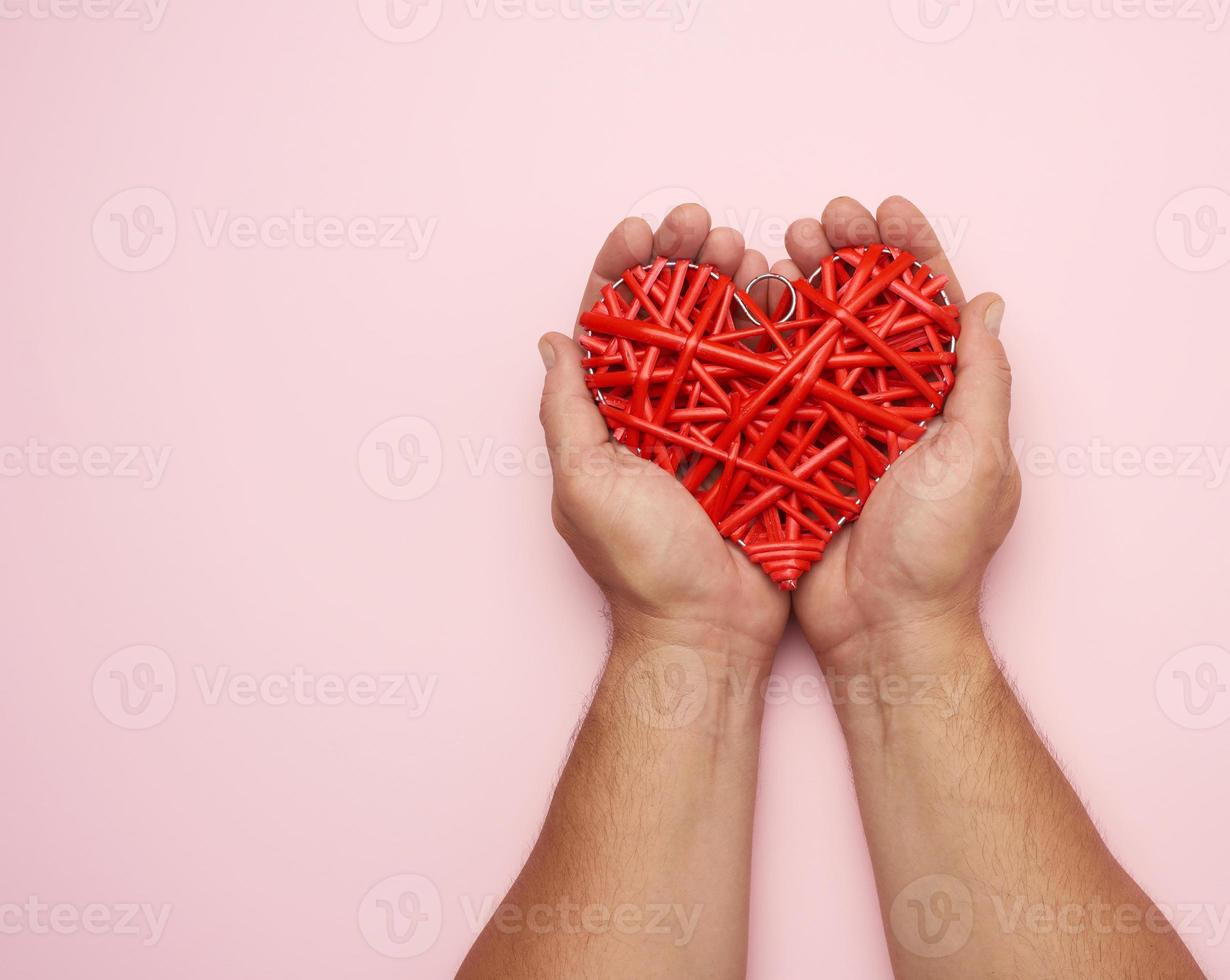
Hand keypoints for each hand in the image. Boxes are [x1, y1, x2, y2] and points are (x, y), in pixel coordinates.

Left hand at [538, 205, 789, 659]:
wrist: (708, 627)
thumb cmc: (640, 562)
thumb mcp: (584, 482)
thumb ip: (567, 411)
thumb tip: (553, 341)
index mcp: (613, 416)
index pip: (610, 326)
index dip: (621, 273)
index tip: (639, 232)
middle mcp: (664, 412)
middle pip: (671, 318)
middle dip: (681, 263)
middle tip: (700, 225)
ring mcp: (718, 424)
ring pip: (722, 336)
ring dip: (729, 283)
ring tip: (741, 246)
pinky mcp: (766, 440)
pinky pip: (771, 375)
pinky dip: (775, 330)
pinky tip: (780, 292)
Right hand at [785, 197, 1021, 669]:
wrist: (879, 628)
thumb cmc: (937, 549)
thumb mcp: (977, 457)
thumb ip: (980, 379)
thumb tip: (987, 304)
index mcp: (941, 399)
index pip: (930, 307)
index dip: (910, 253)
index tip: (885, 210)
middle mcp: (888, 405)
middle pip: (866, 311)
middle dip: (846, 256)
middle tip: (820, 219)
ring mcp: (835, 426)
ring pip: (816, 340)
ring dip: (801, 287)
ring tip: (779, 245)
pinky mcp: (791, 450)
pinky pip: (775, 387)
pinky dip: (762, 344)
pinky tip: (748, 307)